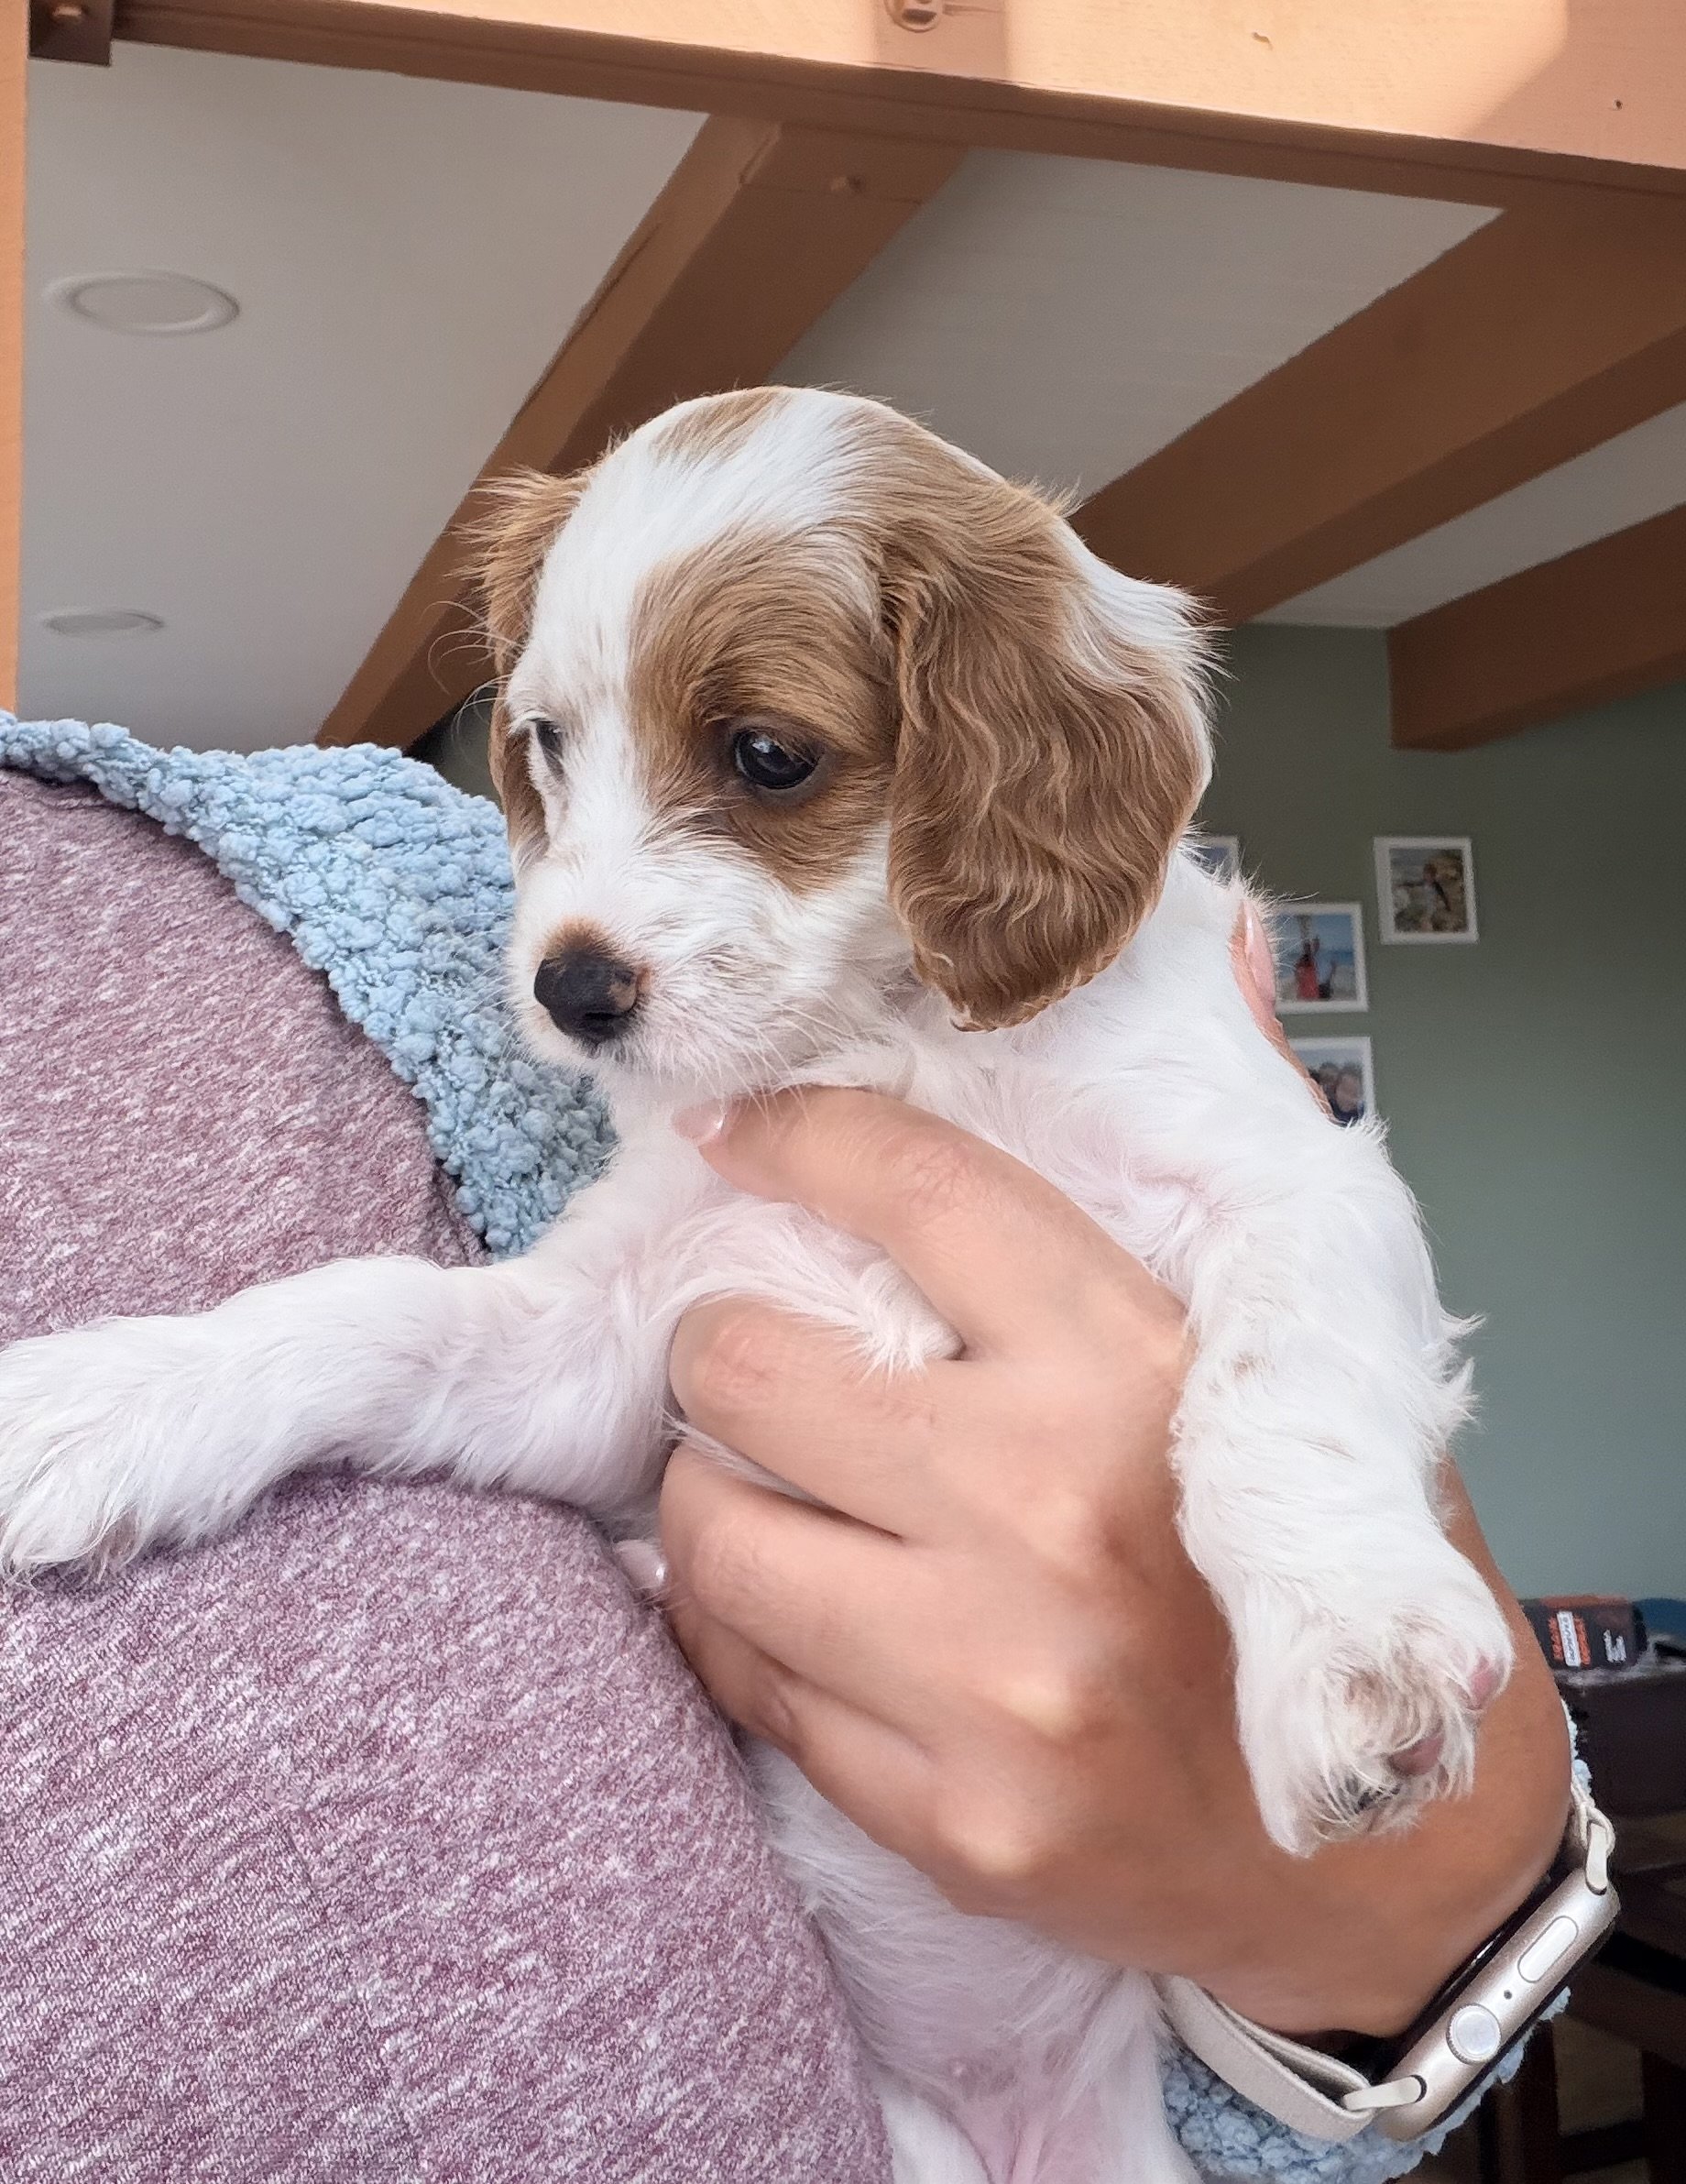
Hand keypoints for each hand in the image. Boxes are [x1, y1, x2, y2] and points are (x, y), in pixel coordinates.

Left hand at [658, 928, 1568, 2036]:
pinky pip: (741, 1679)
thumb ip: (1227, 1167)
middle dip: (724, 1346)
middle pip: (750, 1361)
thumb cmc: (1312, 1585)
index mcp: (1140, 1373)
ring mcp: (991, 1677)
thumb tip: (1216, 946)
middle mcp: (1052, 1512)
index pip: (915, 1193)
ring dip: (711, 1495)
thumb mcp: (1295, 1370)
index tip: (734, 1133)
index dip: (796, 1138)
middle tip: (756, 1362)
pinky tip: (801, 1614)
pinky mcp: (946, 1813)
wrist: (1376, 1865)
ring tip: (769, 1495)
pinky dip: (736, 1631)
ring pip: (710, 1527)